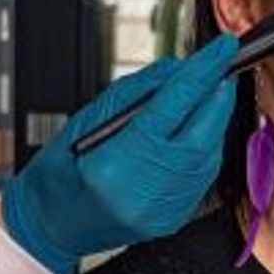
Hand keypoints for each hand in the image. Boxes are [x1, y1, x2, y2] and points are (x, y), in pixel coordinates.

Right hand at [1, 33, 239, 273]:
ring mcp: (160, 210)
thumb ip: (136, 92)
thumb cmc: (59, 173)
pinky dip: (205, 149)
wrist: (51, 225)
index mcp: (115, 162)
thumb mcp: (86, 119)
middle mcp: (142, 190)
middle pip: (202, 134)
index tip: (222, 48)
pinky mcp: (172, 220)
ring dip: (214, 122)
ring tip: (207, 98)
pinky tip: (196, 133)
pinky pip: (202, 177)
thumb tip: (177, 69)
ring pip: (209, 156)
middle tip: (221, 70)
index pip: (173, 105)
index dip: (203, 71)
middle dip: (218, 97)